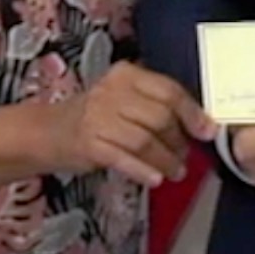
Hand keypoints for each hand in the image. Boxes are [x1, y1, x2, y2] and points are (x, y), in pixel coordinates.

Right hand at [48, 63, 213, 186]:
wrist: (47, 131)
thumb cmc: (96, 115)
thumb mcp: (124, 99)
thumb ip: (156, 105)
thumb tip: (199, 125)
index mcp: (126, 75)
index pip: (168, 91)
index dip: (192, 113)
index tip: (208, 132)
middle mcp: (112, 92)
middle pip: (159, 117)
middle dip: (178, 141)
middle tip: (185, 157)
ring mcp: (98, 118)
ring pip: (145, 141)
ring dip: (165, 161)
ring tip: (174, 172)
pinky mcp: (88, 144)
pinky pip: (124, 159)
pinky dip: (143, 170)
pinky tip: (154, 178)